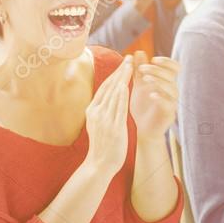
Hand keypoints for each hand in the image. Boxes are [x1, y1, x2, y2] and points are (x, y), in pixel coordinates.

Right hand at [84, 54, 132, 174]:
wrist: (99, 164)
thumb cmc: (102, 145)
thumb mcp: (98, 124)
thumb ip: (103, 110)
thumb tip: (109, 98)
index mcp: (92, 110)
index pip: (104, 87)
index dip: (114, 74)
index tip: (122, 63)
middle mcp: (96, 112)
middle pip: (109, 87)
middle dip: (119, 71)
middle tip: (128, 58)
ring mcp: (104, 119)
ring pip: (114, 93)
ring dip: (123, 78)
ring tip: (131, 66)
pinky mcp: (113, 127)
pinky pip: (118, 108)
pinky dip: (122, 94)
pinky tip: (127, 85)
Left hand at [129, 51, 179, 139]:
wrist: (141, 128)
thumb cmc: (141, 106)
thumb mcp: (138, 85)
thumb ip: (139, 70)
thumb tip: (138, 52)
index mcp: (166, 82)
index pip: (174, 67)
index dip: (166, 61)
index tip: (153, 59)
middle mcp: (172, 91)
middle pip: (172, 76)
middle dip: (158, 70)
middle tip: (142, 69)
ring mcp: (172, 103)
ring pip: (172, 89)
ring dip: (159, 81)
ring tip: (145, 79)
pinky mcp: (169, 114)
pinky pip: (169, 104)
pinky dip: (161, 97)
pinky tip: (151, 94)